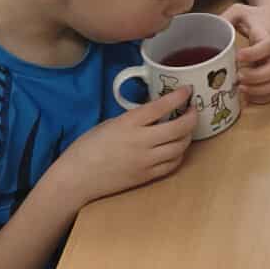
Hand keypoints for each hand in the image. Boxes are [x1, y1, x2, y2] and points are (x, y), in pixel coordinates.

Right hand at [54, 90, 194, 205]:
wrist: (77, 178)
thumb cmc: (88, 147)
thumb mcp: (111, 123)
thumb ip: (134, 118)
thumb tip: (156, 112)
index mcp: (128, 124)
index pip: (161, 106)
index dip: (178, 97)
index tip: (187, 90)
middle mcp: (141, 142)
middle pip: (178, 128)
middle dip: (192, 117)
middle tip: (193, 110)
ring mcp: (145, 162)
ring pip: (180, 147)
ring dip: (187, 136)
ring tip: (186, 128)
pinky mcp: (146, 177)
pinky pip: (172, 164)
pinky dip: (179, 154)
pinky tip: (176, 148)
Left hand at [223, 2, 269, 104]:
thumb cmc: (254, 18)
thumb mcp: (239, 12)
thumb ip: (224, 18)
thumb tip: (204, 31)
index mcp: (266, 36)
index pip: (267, 45)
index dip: (254, 54)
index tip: (238, 56)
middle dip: (257, 77)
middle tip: (239, 76)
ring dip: (260, 90)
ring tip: (241, 89)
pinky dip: (263, 98)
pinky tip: (247, 97)